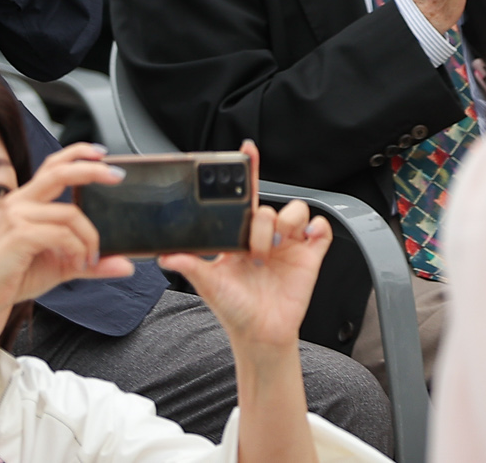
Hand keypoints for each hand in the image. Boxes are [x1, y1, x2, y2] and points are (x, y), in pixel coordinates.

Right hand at [0, 145, 136, 337]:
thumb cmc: (18, 275)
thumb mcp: (63, 265)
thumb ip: (92, 262)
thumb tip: (126, 266)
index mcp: (27, 201)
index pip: (53, 166)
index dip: (77, 154)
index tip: (102, 154)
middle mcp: (20, 201)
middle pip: (59, 172)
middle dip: (92, 170)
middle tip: (117, 177)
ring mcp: (18, 216)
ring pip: (70, 213)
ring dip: (89, 238)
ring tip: (89, 259)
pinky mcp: (20, 234)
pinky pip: (62, 235)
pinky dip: (77, 250)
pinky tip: (76, 264)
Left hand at [159, 149, 332, 355]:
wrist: (260, 334)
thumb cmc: (234, 309)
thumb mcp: (208, 284)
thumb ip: (190, 265)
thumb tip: (165, 255)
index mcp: (240, 234)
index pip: (243, 195)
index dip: (247, 171)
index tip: (245, 151)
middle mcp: (265, 235)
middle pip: (268, 207)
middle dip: (262, 225)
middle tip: (254, 252)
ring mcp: (288, 244)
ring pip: (295, 211)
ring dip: (287, 225)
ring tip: (277, 249)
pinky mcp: (309, 256)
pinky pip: (321, 229)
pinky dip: (318, 229)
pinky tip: (306, 239)